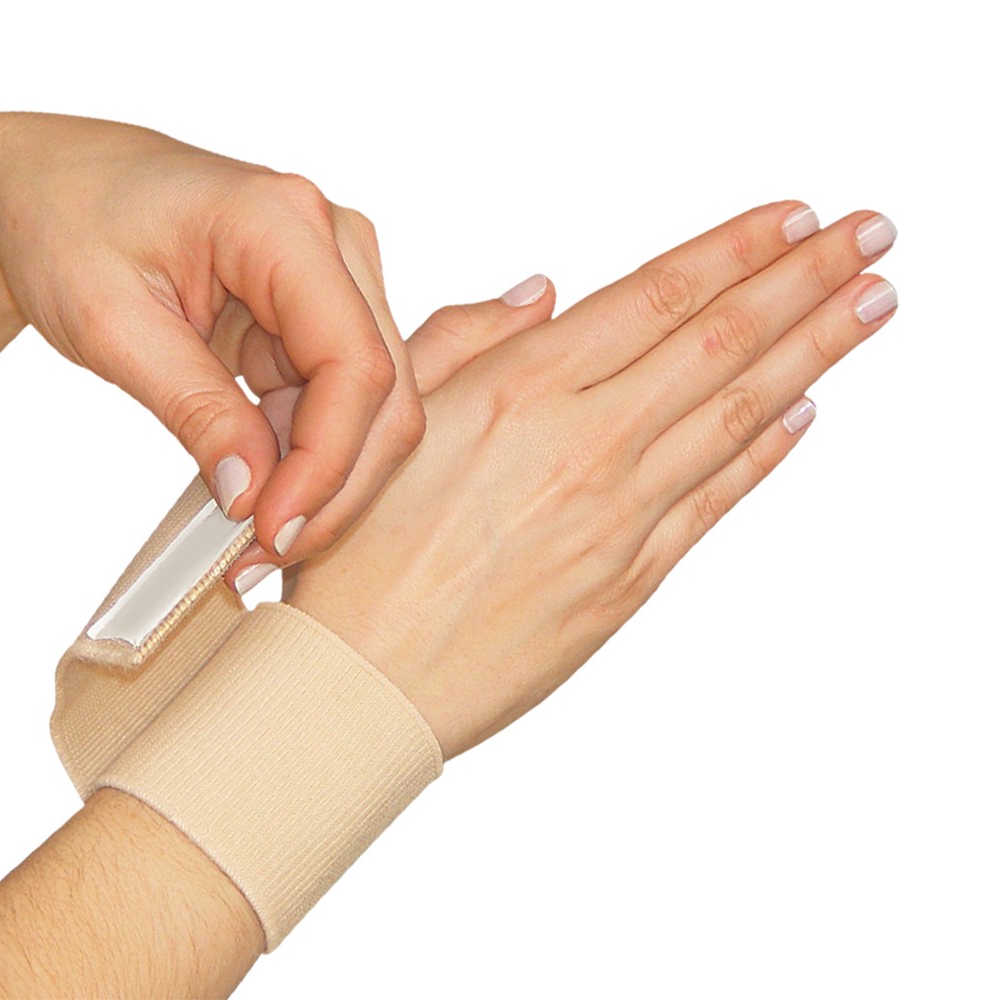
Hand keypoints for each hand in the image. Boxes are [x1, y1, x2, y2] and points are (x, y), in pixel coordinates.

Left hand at [0, 112, 422, 567]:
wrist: (60, 185)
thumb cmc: (70, 218)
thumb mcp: (110, 322)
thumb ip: (193, 407)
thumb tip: (251, 493)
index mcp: (284, 224)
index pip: (355, 362)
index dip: (327, 459)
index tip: (272, 526)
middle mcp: (334, 246)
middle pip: (384, 392)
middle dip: (335, 484)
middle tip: (266, 550)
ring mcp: (337, 281)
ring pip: (373, 408)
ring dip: (324, 479)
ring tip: (254, 534)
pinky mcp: (322, 316)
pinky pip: (339, 403)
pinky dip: (306, 457)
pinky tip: (264, 492)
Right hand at [282, 201, 897, 759]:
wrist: (367, 683)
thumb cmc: (358, 555)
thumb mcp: (390, 419)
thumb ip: (467, 338)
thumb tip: (544, 293)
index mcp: (520, 392)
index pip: (658, 297)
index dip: (735, 249)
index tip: (794, 218)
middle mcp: (583, 445)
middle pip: (720, 343)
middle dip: (806, 279)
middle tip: (869, 236)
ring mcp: (617, 517)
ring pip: (735, 414)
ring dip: (812, 351)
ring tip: (869, 304)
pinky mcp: (628, 582)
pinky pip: (714, 501)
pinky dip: (764, 453)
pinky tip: (801, 415)